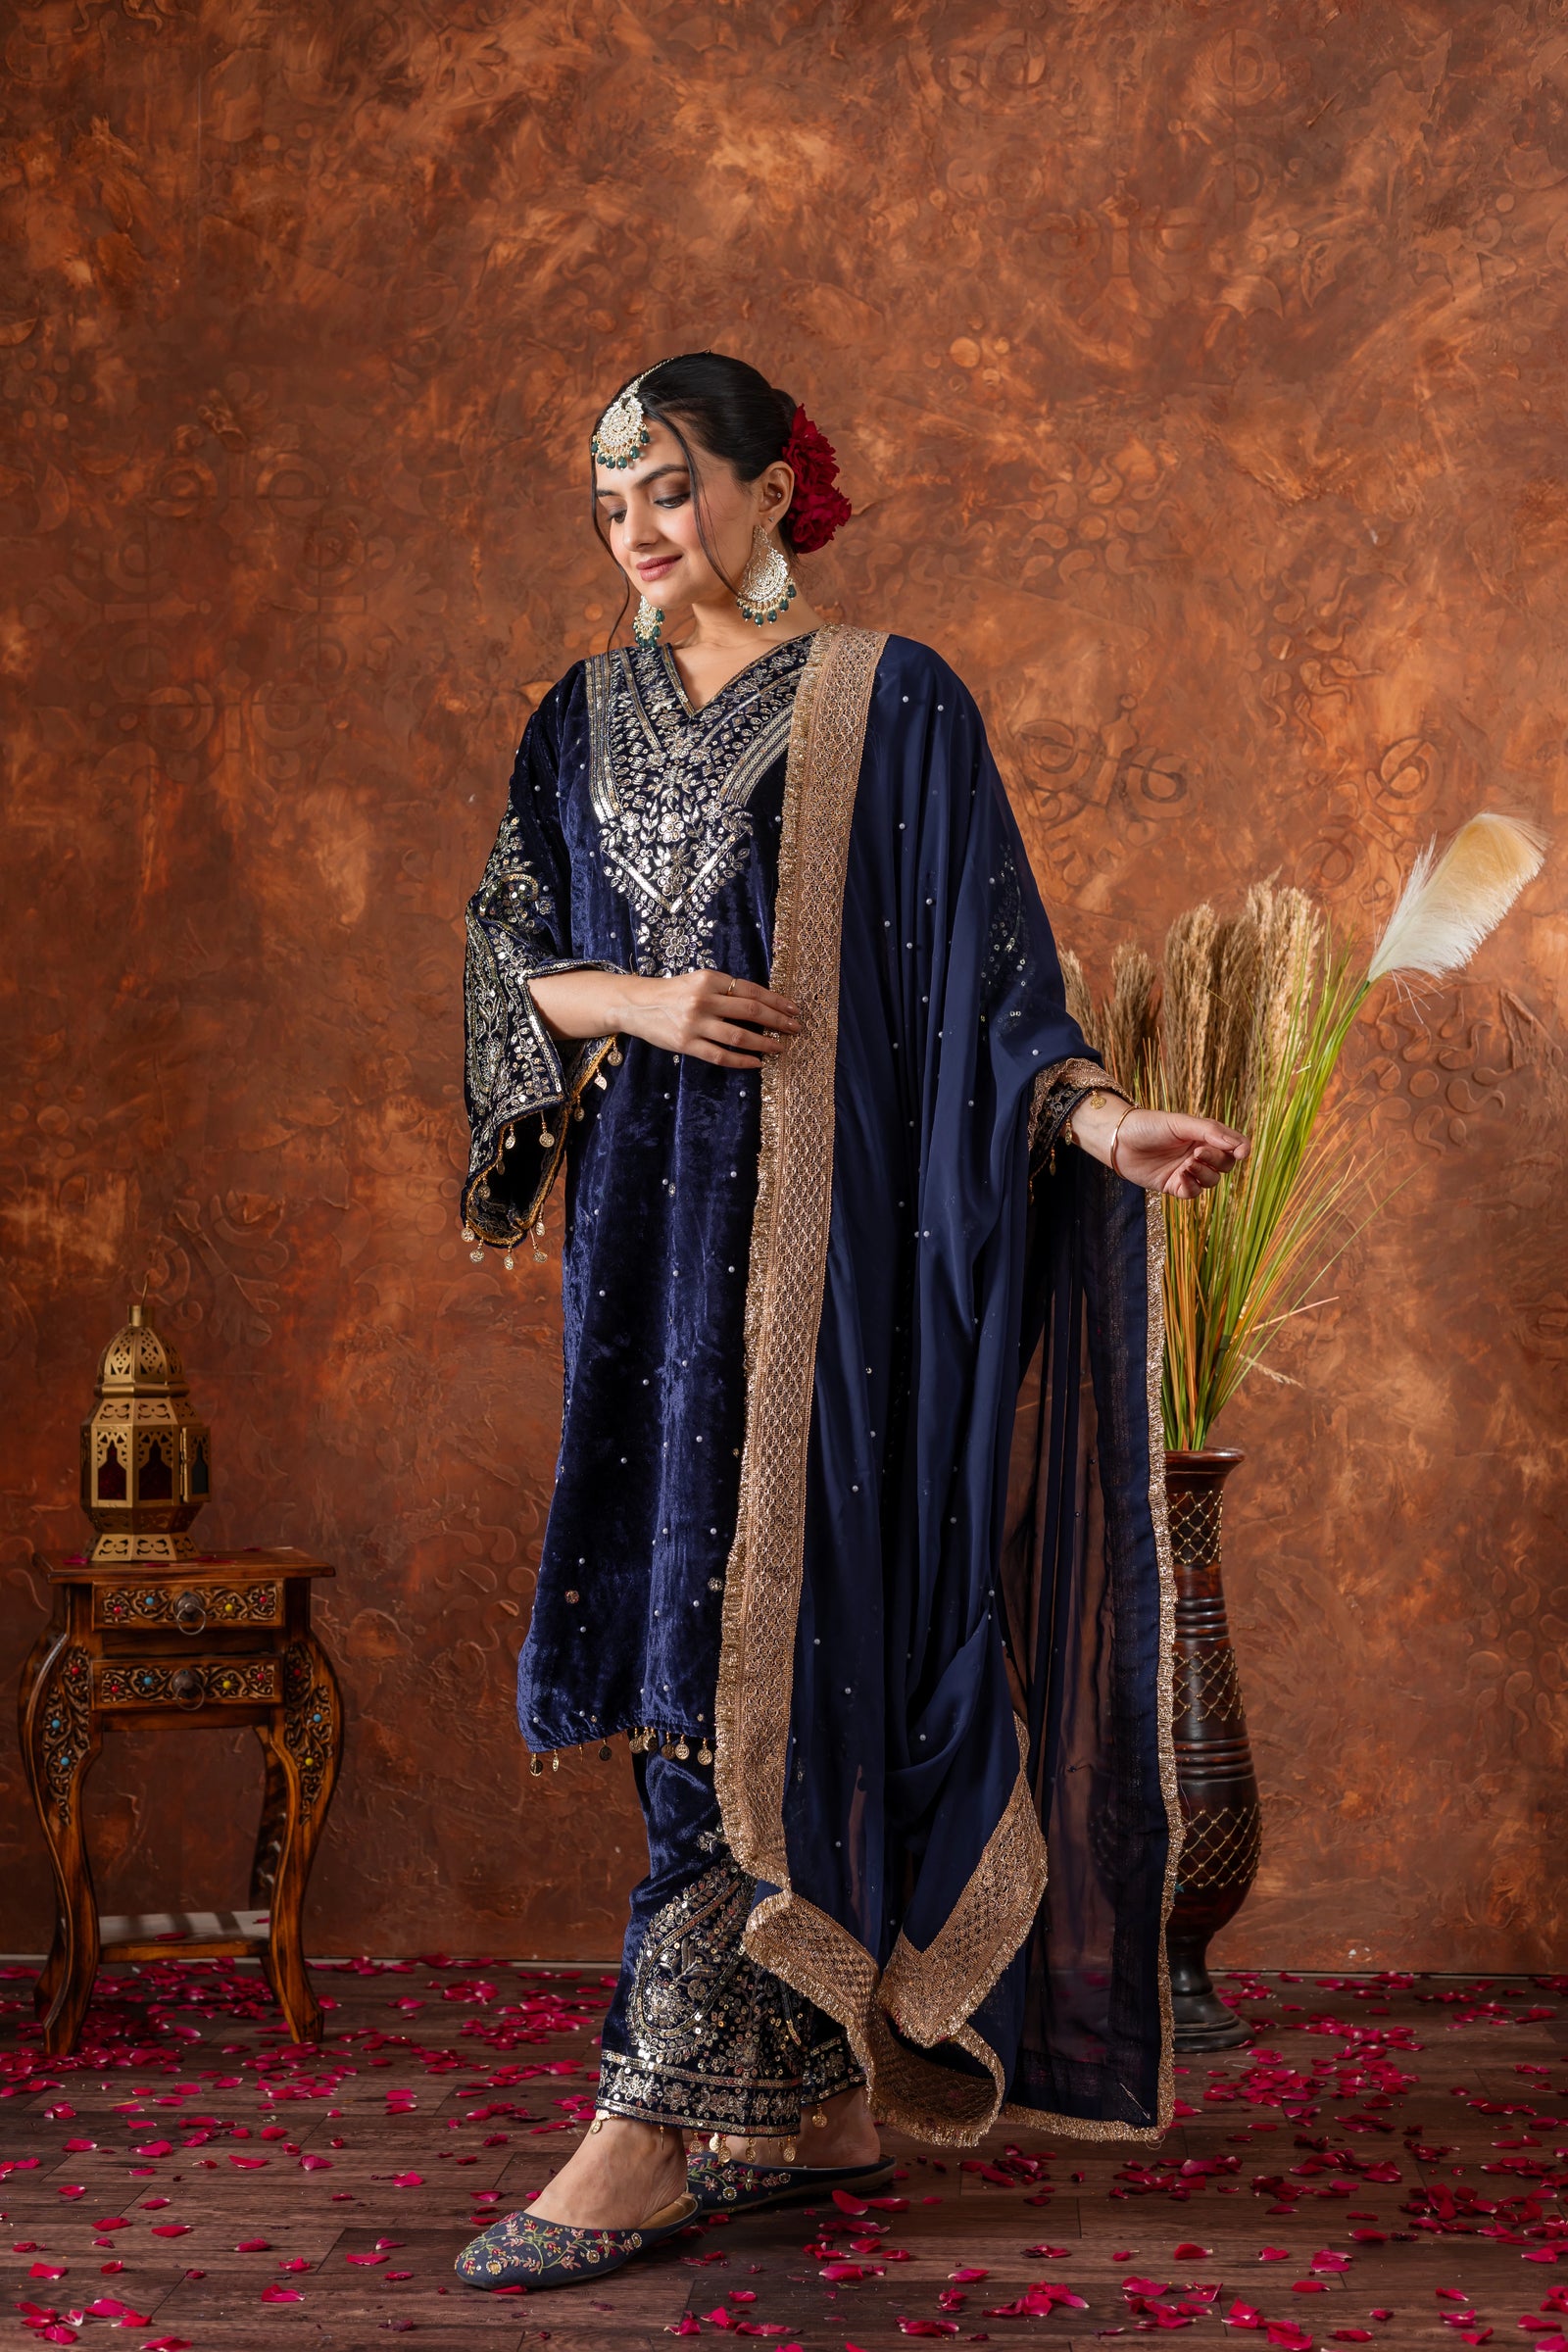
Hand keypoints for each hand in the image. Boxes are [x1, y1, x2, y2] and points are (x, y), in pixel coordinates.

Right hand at [619, 970, 799, 1069]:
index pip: (751, 991)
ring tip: (780, 1047)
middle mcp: (703, 1000)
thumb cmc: (673, 993)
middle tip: (795, 1028)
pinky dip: (741, 1061)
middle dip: (778, 1021)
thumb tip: (762, 1004)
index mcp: (710, 979)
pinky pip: (720, 1055)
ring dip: (764, 1043)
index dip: (776, 1001)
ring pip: (739, 1036)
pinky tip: (757, 1063)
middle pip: (751, 1012)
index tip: (793, 1009)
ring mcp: (694, 1023)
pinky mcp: (686, 1044)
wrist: (636, 1005)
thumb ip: (725, 989)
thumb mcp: (698, 981)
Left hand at [1070, 1095, 1247, 1197]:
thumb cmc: (1149, 1125)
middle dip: (1217, 1160)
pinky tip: (1180, 1177)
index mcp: (1204, 1135)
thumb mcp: (1181, 1123)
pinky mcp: (1174, 1185)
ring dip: (1204, 1174)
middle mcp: (1198, 1153)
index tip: (1241, 1153)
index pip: (1233, 1145)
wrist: (1118, 1141)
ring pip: (1212, 1181)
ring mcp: (1187, 1170)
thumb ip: (1210, 1132)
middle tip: (1197, 1153)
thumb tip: (1238, 1146)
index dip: (1241, 1149)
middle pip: (1225, 1165)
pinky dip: (1191, 1187)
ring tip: (1187, 1164)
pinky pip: (1193, 1192)